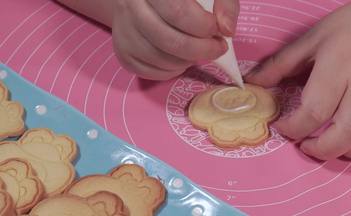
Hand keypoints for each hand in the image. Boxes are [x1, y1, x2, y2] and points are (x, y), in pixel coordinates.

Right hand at [111, 0, 239, 79]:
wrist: (142, 0)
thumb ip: (224, 3)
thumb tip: (227, 29)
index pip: (179, 12)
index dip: (204, 26)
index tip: (216, 28)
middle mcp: (130, 8)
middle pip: (172, 41)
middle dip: (203, 50)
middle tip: (217, 48)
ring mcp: (123, 33)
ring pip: (162, 60)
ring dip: (189, 62)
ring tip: (198, 51)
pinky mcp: (123, 53)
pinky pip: (152, 73)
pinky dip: (173, 71)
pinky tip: (182, 59)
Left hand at [245, 0, 350, 159]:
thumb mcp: (313, 38)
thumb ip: (280, 64)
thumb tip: (251, 83)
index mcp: (340, 64)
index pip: (315, 109)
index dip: (294, 128)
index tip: (284, 128)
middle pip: (347, 131)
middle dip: (322, 149)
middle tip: (307, 146)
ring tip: (334, 147)